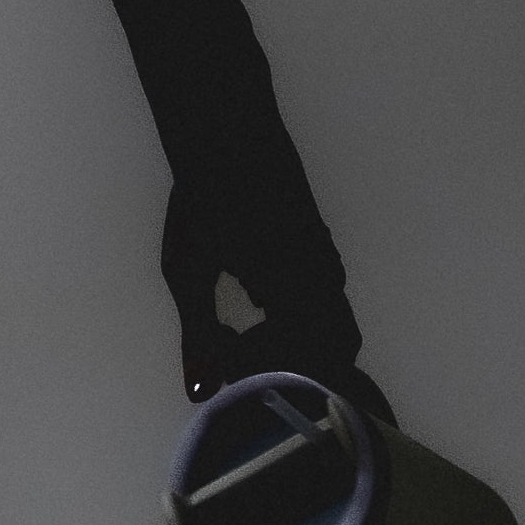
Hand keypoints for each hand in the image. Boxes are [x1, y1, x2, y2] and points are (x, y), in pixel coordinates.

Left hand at [159, 172, 382, 416]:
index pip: (313, 361)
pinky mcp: (318, 243)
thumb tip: (199, 393)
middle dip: (290, 358)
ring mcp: (327, 259)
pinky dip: (292, 309)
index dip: (268, 371)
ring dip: (291, 334)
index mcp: (301, 291)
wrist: (227, 131)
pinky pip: (322, 293)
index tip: (225, 358)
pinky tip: (248, 290)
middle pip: (335, 344)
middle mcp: (326, 278)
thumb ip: (199, 336)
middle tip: (236, 347)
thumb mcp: (189, 273)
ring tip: (239, 319)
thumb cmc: (205, 200)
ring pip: (331, 319)